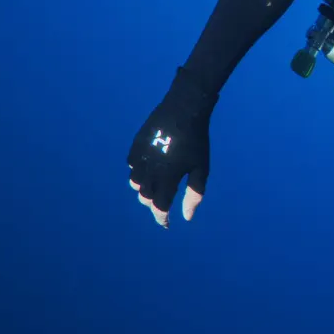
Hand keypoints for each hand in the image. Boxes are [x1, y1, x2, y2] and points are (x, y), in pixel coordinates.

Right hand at [126, 68, 216, 227]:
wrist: (183, 109)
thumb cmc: (197, 140)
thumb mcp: (201, 168)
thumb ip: (194, 193)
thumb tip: (186, 217)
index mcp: (167, 177)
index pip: (159, 206)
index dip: (162, 218)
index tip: (166, 224)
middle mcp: (148, 170)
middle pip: (146, 197)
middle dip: (154, 204)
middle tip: (164, 205)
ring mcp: (139, 157)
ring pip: (136, 183)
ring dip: (145, 190)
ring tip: (156, 189)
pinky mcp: (134, 147)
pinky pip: (132, 167)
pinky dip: (139, 174)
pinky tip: (149, 171)